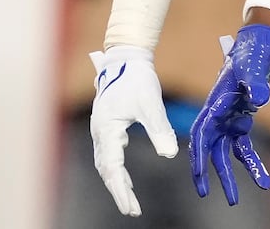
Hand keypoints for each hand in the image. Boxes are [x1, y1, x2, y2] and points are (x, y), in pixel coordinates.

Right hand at [88, 46, 177, 216]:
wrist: (126, 59)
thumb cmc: (137, 78)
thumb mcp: (151, 103)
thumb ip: (159, 128)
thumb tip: (169, 153)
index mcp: (107, 130)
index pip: (113, 168)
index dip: (122, 190)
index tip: (132, 207)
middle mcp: (100, 133)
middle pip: (106, 171)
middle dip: (118, 192)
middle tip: (132, 210)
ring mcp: (101, 131)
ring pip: (106, 165)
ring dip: (116, 183)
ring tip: (129, 201)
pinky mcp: (107, 127)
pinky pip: (110, 155)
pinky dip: (117, 170)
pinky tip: (125, 179)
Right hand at [189, 24, 269, 203]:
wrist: (256, 48)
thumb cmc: (249, 56)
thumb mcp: (250, 67)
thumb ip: (254, 82)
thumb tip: (259, 99)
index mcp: (213, 107)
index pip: (201, 137)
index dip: (199, 158)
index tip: (200, 177)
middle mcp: (217, 118)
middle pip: (213, 152)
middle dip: (218, 176)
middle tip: (224, 199)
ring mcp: (228, 122)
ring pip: (229, 155)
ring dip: (237, 175)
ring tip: (248, 193)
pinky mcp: (240, 123)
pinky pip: (244, 148)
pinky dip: (252, 164)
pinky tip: (264, 180)